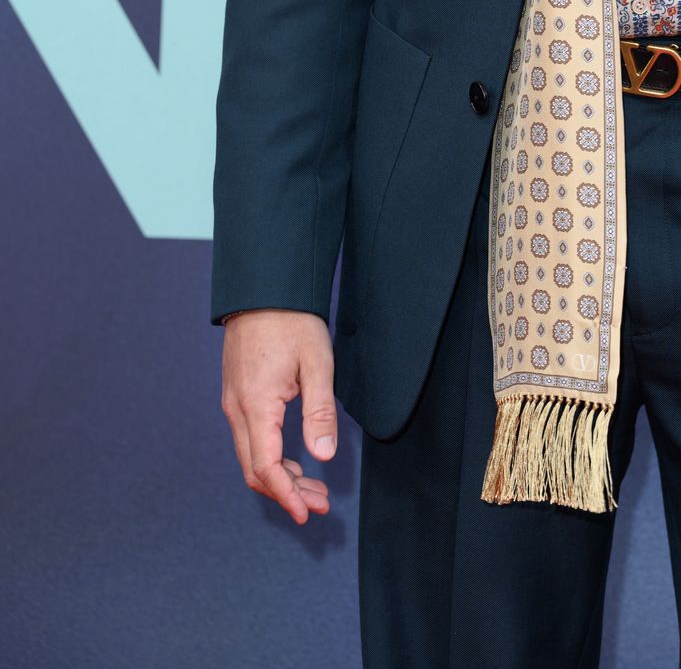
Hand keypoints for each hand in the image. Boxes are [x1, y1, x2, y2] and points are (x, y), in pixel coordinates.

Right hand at [220, 310, 336, 524]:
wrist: (263, 290)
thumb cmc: (292, 322)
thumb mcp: (317, 364)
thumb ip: (320, 412)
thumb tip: (323, 457)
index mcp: (256, 406)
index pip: (266, 468)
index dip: (286, 496)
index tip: (307, 514)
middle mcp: (237, 410)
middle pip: (255, 469)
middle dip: (286, 493)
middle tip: (319, 504)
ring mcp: (234, 403)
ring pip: (251, 456)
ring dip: (280, 477)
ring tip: (313, 488)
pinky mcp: (238, 395)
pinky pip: (249, 439)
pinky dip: (271, 458)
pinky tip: (294, 459)